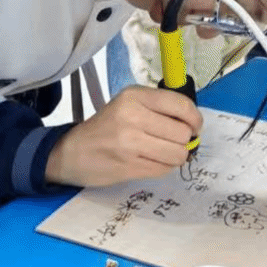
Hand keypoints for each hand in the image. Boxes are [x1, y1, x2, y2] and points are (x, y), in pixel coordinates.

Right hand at [45, 86, 202, 187]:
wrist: (71, 153)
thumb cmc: (105, 128)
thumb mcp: (127, 105)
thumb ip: (158, 108)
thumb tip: (193, 125)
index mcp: (133, 97)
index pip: (181, 106)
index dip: (195, 119)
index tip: (194, 127)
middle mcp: (131, 117)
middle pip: (182, 133)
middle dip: (183, 141)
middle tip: (170, 142)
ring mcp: (129, 144)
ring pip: (177, 154)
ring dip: (175, 157)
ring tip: (161, 154)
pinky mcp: (128, 166)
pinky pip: (164, 169)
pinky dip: (163, 167)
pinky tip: (149, 162)